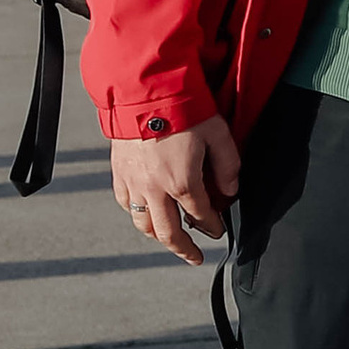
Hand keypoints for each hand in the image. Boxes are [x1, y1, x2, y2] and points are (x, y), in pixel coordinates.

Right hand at [112, 116, 240, 265]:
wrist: (145, 91)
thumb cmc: (182, 108)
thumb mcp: (217, 134)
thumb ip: (228, 165)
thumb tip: (230, 190)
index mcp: (182, 181)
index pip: (201, 216)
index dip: (212, 226)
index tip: (217, 231)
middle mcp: (155, 189)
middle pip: (168, 233)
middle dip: (184, 249)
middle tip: (194, 257)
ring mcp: (134, 182)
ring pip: (143, 224)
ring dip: (158, 235)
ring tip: (170, 239)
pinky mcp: (119, 172)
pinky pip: (126, 204)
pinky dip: (136, 214)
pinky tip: (145, 212)